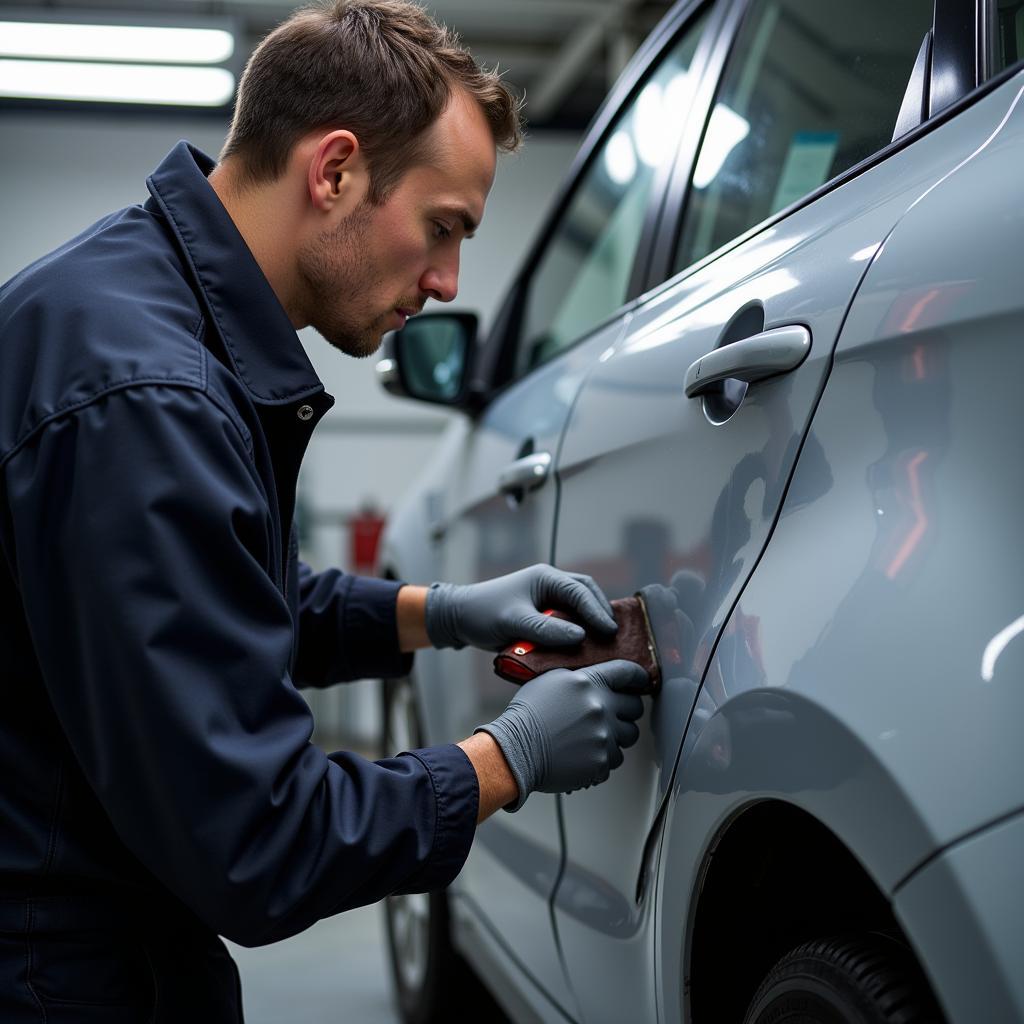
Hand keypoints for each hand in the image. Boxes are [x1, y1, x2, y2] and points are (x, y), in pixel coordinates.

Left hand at [424, 564, 617, 650]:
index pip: (579, 591)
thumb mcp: (514, 622)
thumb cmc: (483, 613)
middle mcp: (549, 584)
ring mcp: (547, 597)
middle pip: (586, 593)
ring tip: (606, 639)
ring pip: (579, 604)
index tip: (609, 630)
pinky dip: (580, 627)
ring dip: (592, 619)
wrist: (461, 617)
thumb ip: (546, 630)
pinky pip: (568, 616)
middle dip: (601, 612)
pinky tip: (587, 643)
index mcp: (545, 578)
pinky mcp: (543, 611)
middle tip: (614, 634)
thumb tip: (579, 637)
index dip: (596, 611)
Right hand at [475, 659, 647, 810]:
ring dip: (617, 735)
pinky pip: (614, 759)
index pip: (627, 672)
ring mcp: (603, 736)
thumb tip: (596, 678)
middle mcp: (601, 708)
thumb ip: (579, 677)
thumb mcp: (551, 680)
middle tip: (615, 713)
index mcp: (589, 683)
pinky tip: (584, 752)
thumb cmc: (528, 715)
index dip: (638, 676)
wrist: (515, 749)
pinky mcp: (601, 762)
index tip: (641, 680)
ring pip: (629, 735)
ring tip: (595, 736)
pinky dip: (603, 757)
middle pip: (635, 707)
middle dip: (627, 709)